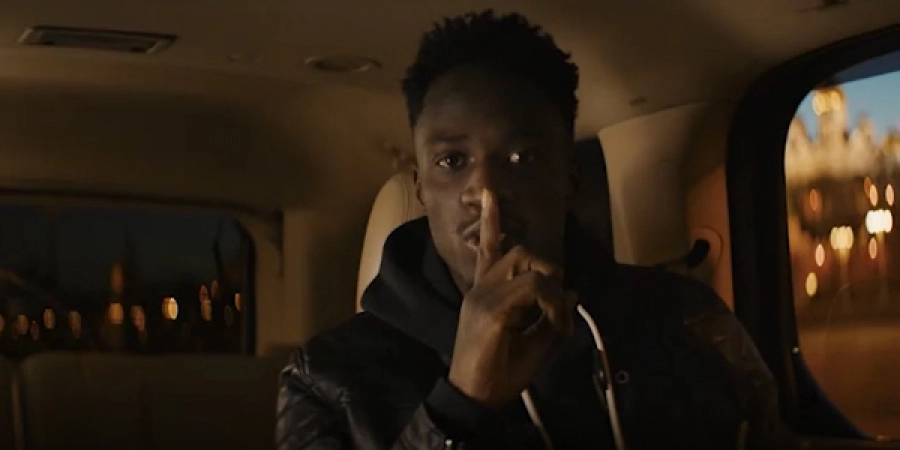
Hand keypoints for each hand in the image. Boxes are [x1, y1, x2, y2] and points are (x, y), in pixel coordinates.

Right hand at [447, 189, 577, 408]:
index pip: (488, 248)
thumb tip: (571, 291)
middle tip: (558, 304)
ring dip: (553, 290)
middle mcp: (481, 288)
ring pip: (529, 266)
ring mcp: (484, 297)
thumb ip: (550, 315)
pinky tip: (554, 328)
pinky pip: (533, 289)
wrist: (475, 398)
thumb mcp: (534, 342)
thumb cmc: (498, 373)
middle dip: (548, 268)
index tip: (490, 194)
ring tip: (557, 322)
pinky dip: (552, 305)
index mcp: (486, 292)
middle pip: (519, 252)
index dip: (491, 220)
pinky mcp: (491, 310)